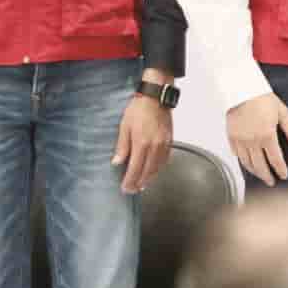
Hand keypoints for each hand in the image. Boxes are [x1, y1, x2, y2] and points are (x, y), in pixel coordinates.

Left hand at [113, 68, 174, 192]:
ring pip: (158, 166)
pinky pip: (165, 159)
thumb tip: (117, 162)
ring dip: (150, 177)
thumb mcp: (124, 126)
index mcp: (142, 143)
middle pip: (148, 171)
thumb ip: (122, 146)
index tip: (126, 188)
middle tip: (133, 190)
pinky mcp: (170, 140)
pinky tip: (155, 170)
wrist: (156, 97)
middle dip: (140, 182)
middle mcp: (155, 146)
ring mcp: (164, 144)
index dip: (130, 180)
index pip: (135, 168)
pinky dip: (159, 167)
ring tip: (143, 184)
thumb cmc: (138, 109)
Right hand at [226, 92, 287, 185]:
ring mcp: (240, 140)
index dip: (280, 170)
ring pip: (247, 163)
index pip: (275, 160)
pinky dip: (243, 162)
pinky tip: (248, 165)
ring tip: (261, 176)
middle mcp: (253, 140)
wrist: (241, 90)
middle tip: (271, 182)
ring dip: (255, 172)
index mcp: (267, 135)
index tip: (284, 176)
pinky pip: (237, 155)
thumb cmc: (262, 98)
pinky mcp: (231, 137)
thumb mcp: (282, 112)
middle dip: (267, 176)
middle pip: (260, 166)